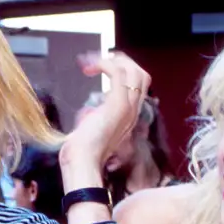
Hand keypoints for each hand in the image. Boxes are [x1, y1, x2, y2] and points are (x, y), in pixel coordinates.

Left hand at [60, 52, 150, 183]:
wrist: (83, 163)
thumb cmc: (83, 151)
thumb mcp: (93, 129)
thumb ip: (97, 117)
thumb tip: (90, 111)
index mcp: (129, 116)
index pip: (138, 84)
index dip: (122, 71)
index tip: (100, 68)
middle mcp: (133, 110)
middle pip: (141, 74)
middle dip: (120, 61)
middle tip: (97, 60)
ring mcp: (128, 107)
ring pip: (133, 71)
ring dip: (112, 60)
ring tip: (92, 62)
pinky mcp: (117, 105)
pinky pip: (118, 74)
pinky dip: (104, 65)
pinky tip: (89, 68)